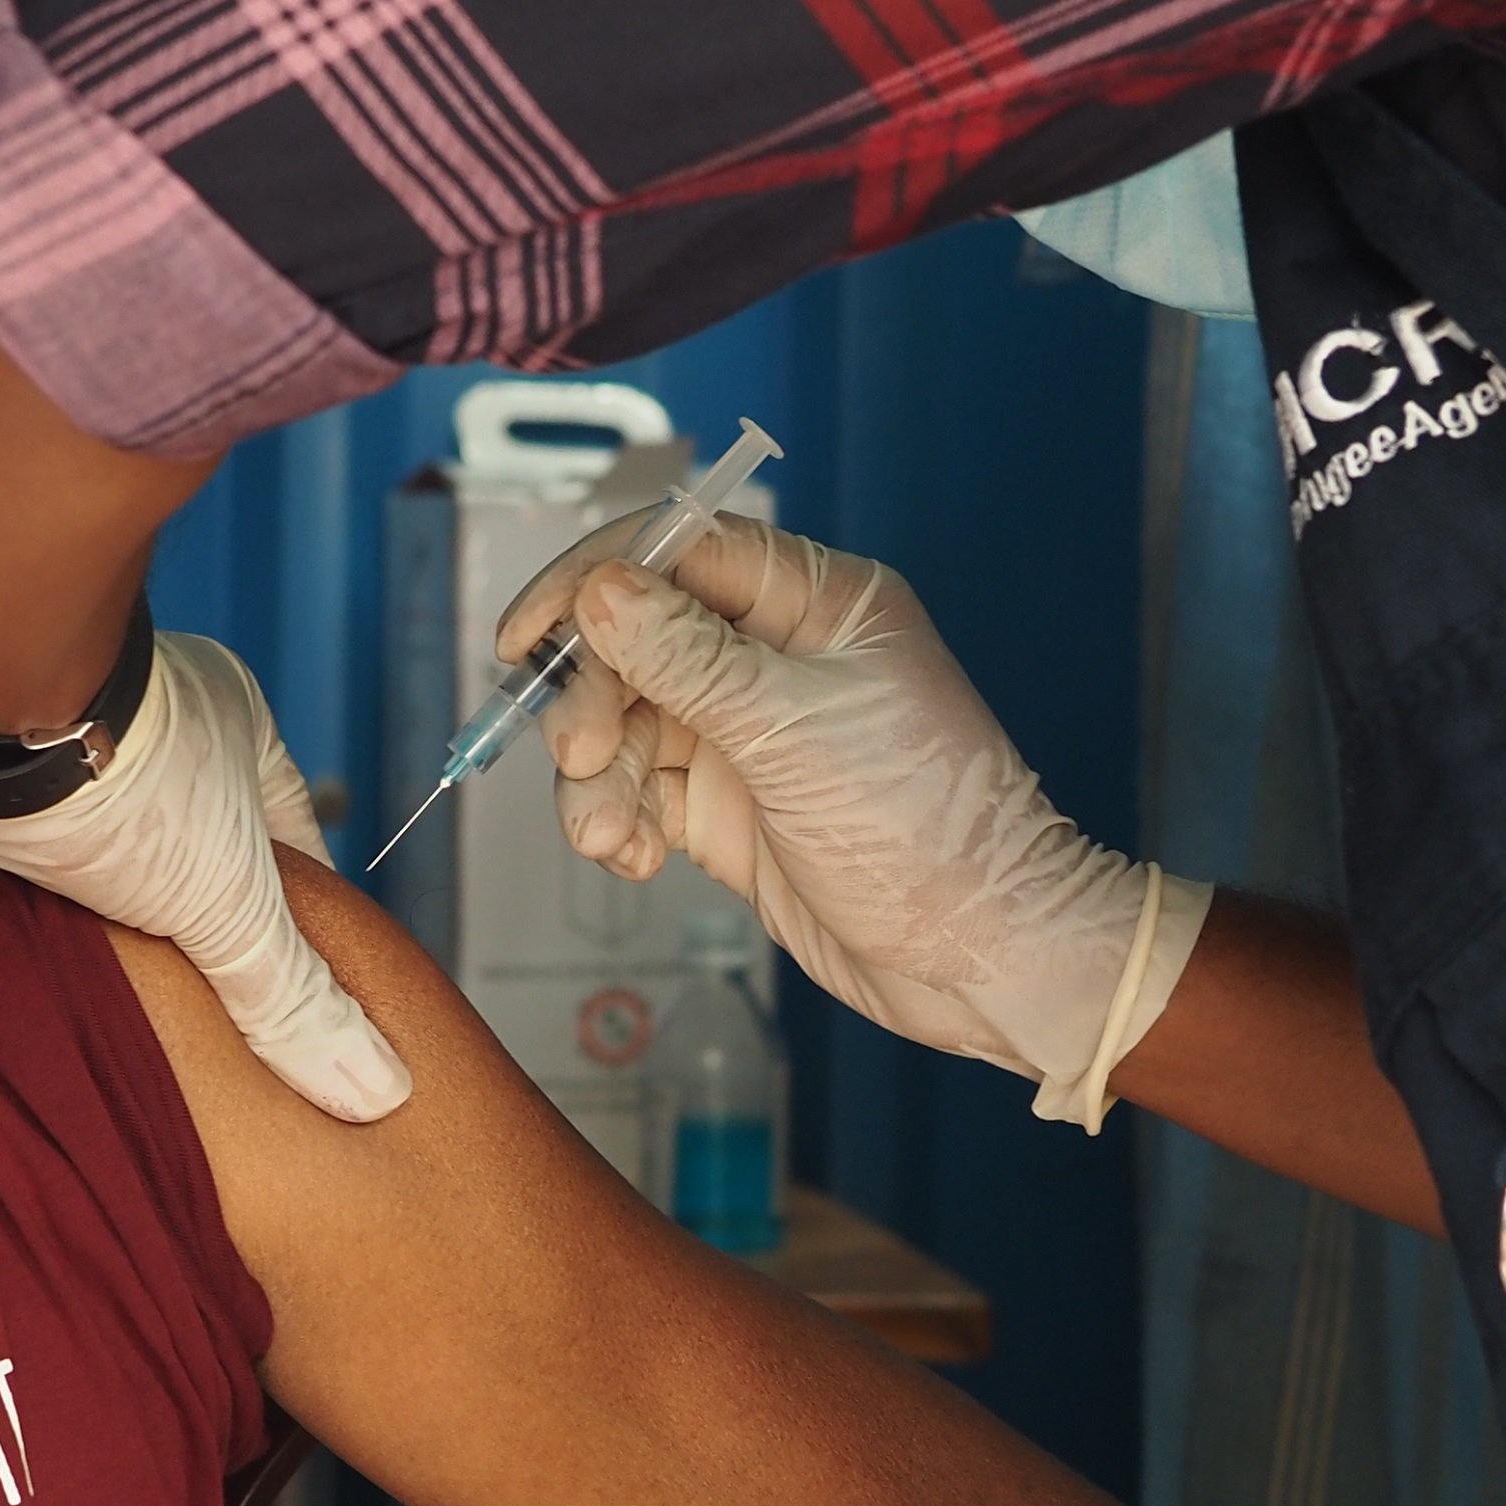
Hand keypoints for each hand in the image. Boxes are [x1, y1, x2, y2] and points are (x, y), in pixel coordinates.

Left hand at [0, 632, 413, 1121]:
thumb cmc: (128, 784)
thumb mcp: (233, 905)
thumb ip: (291, 994)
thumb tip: (374, 1085)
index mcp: (241, 724)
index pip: (296, 837)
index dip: (304, 916)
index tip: (302, 988)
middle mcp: (163, 723)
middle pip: (206, 843)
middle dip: (205, 919)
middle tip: (218, 1015)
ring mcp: (80, 740)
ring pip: (121, 846)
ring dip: (121, 913)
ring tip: (140, 1003)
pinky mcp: (5, 771)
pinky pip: (47, 847)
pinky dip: (54, 899)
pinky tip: (61, 957)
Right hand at [504, 514, 1205, 1127]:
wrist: (979, 955)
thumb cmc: (927, 827)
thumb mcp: (797, 730)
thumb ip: (688, 658)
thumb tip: (599, 591)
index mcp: (815, 601)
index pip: (675, 551)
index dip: (589, 583)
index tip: (525, 635)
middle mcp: (773, 654)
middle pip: (633, 638)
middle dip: (592, 699)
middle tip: (578, 758)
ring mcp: (747, 731)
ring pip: (622, 720)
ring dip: (595, 776)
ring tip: (609, 834)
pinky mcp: (727, 804)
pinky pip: (636, 786)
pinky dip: (617, 819)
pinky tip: (635, 857)